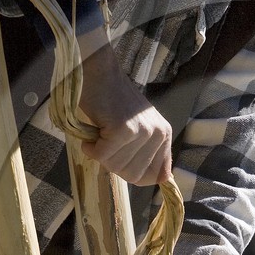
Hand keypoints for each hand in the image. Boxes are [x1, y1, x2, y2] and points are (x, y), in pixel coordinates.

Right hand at [79, 44, 172, 185]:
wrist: (99, 73)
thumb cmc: (112, 100)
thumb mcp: (139, 127)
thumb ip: (147, 152)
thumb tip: (160, 181)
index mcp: (164, 136)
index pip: (155, 177)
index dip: (132, 172)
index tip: (120, 155)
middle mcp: (158, 134)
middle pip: (132, 175)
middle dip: (112, 162)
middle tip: (106, 140)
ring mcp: (142, 132)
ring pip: (115, 166)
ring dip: (100, 153)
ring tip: (100, 132)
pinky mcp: (124, 130)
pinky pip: (101, 155)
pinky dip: (90, 147)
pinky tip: (91, 132)